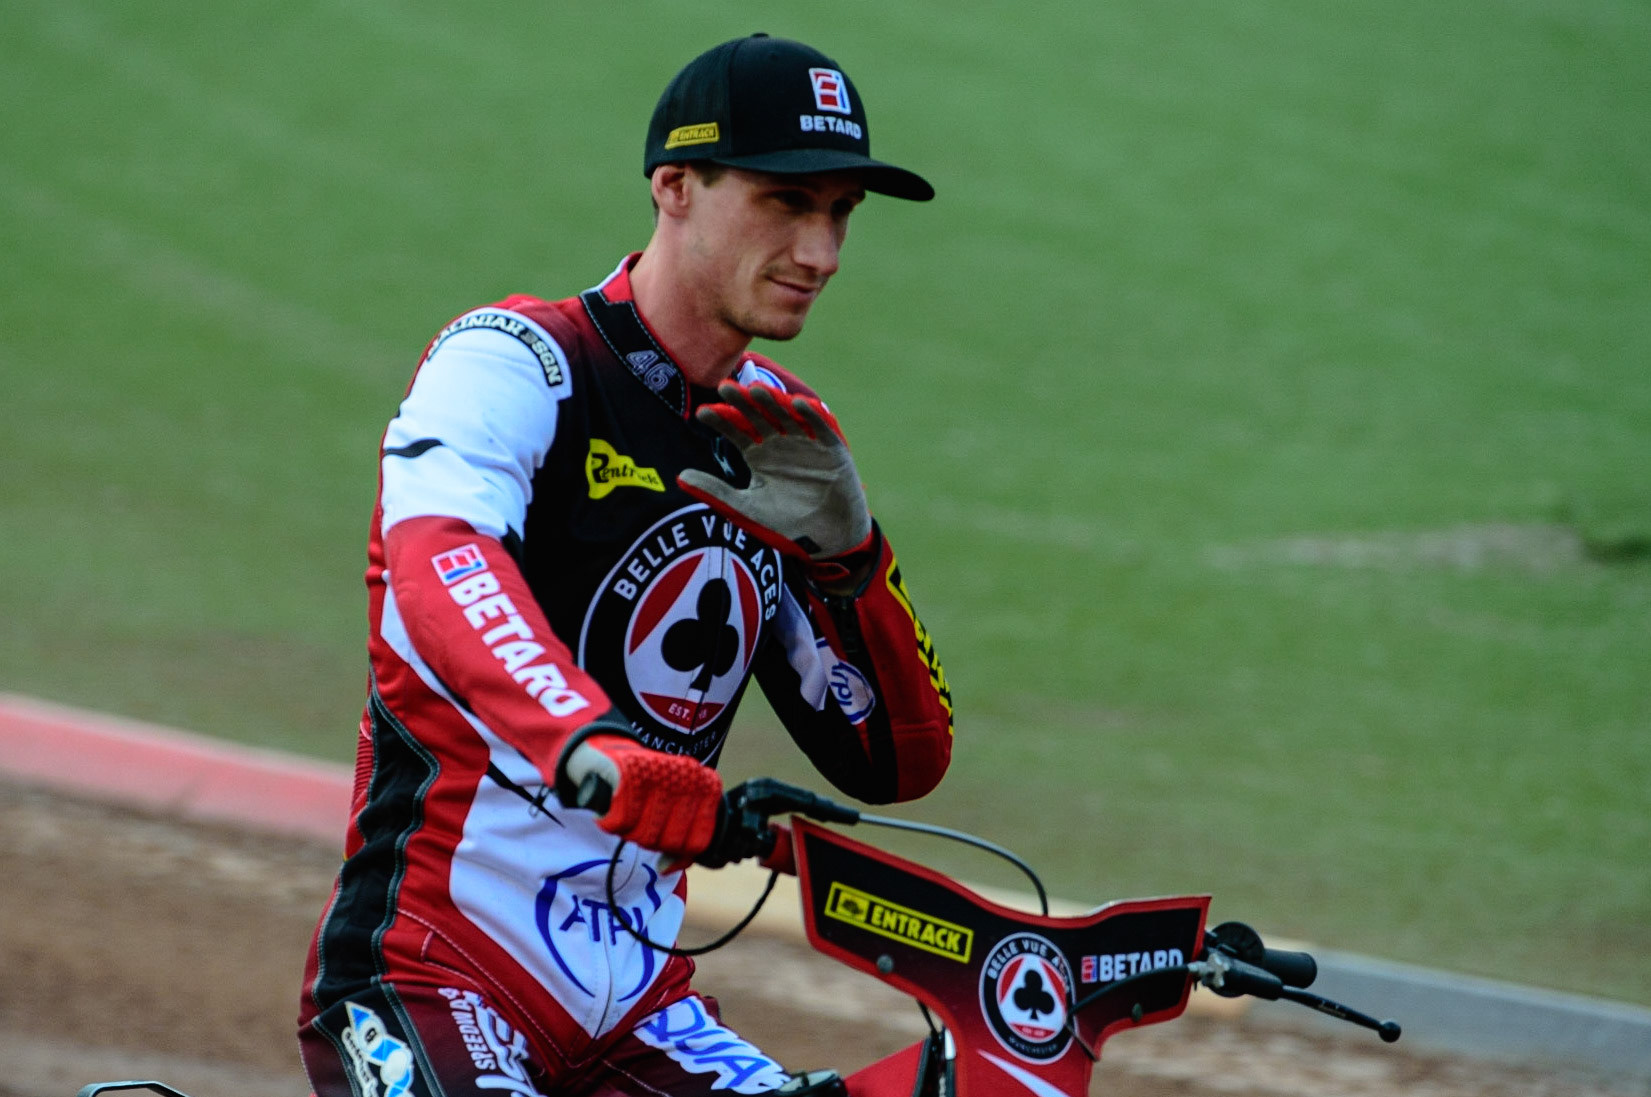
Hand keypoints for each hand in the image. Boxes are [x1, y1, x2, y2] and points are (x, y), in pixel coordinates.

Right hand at [557, 723, 722, 863]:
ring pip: (645, 835)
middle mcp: (686, 779)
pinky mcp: (630, 776)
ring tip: (627, 812)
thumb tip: (668, 868)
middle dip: (650, 840)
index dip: (679, 855)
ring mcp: (660, 777)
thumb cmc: (646, 787)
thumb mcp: (672, 808)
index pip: (698, 841)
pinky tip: (611, 809)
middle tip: (640, 824)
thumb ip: (679, 837)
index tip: (664, 854)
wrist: (610, 753)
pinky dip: (610, 822)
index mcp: (705, 786)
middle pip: (670, 842)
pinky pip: (622, 822)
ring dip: (629, 831)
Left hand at [678, 382, 872, 561]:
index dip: (721, 421)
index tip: (702, 413)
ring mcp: (805, 443)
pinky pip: (821, 428)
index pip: (736, 431)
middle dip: (743, 402)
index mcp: (758, 454)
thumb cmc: (786, 522)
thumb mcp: (746, 506)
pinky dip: (812, 416)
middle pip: (759, 416)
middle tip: (725, 388)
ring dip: (774, 402)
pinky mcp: (831, 449)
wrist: (826, 538)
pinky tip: (798, 404)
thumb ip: (716, 491)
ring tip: (757, 389)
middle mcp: (779, 443)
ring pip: (786, 416)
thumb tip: (680, 476)